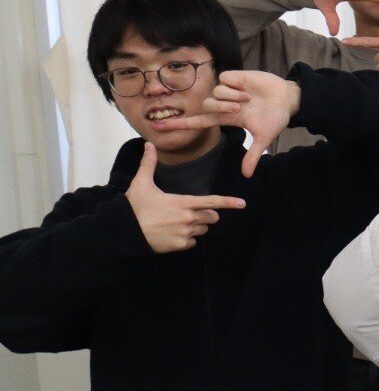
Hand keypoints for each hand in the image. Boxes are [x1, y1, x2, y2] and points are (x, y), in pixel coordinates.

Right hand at [125, 144, 246, 252]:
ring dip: (197, 226)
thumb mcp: (141, 183)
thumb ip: (149, 164)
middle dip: (207, 214)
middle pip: (211, 217)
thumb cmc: (134, 207)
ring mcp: (185, 233)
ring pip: (203, 230)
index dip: (228, 202)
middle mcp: (188, 218)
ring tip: (176, 222)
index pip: (211, 202)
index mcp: (182, 202)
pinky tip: (172, 233)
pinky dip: (187, 239)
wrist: (124, 232)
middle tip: (190, 212)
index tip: (242, 204)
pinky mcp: (180, 245)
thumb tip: (149, 145)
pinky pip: (193, 242)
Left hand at [152, 70, 300, 177]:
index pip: (198, 122)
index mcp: (226, 118)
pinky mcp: (234, 77)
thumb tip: (247, 175)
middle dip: (221, 107)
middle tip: (240, 108)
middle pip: (207, 105)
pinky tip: (247, 87)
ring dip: (232, 97)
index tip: (159, 126)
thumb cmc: (275, 118)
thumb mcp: (264, 138)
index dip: (180, 124)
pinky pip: (224, 79)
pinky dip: (235, 85)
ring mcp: (228, 90)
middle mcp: (223, 103)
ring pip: (215, 92)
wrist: (287, 99)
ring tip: (249, 98)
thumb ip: (253, 155)